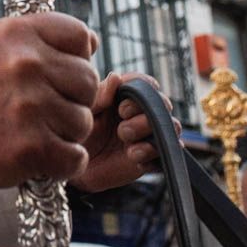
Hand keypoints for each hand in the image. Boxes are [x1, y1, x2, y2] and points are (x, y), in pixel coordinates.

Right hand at [0, 13, 98, 190]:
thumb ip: (37, 39)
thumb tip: (91, 42)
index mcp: (15, 33)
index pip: (80, 36)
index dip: (76, 58)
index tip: (59, 74)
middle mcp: (24, 64)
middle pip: (88, 80)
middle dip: (72, 99)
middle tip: (43, 110)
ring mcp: (29, 106)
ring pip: (83, 122)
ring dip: (64, 133)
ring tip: (31, 132)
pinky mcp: (32, 147)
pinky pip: (76, 157)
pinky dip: (61, 163)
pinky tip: (36, 155)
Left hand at [69, 71, 179, 193]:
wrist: (76, 169)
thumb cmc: (79, 134)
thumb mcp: (86, 113)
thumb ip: (100, 95)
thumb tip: (116, 77)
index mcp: (125, 97)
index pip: (146, 84)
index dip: (141, 91)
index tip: (121, 107)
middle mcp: (141, 114)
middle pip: (162, 103)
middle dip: (144, 115)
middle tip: (122, 127)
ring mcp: (148, 136)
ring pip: (171, 127)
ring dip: (149, 133)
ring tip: (126, 142)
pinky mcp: (151, 158)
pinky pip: (166, 153)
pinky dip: (151, 154)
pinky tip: (132, 156)